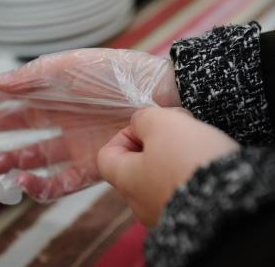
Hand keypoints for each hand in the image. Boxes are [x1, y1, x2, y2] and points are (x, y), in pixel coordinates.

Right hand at [0, 48, 180, 201]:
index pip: (18, 97)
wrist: (161, 96)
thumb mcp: (72, 67)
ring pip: (37, 158)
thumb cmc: (117, 75)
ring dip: (12, 162)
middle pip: (23, 127)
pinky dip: (41, 186)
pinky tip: (23, 182)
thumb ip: (35, 76)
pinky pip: (63, 181)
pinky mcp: (93, 166)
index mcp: (59, 94)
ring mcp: (77, 144)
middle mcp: (65, 120)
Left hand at [98, 108, 239, 225]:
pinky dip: (188, 171)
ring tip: (197, 142)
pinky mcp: (188, 218)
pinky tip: (205, 161)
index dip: (124, 134)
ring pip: (160, 174)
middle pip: (136, 163)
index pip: (106, 155)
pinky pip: (180, 188)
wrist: (231, 201)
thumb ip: (143, 119)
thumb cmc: (188, 160)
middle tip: (179, 128)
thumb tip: (141, 123)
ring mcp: (163, 213)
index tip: (149, 126)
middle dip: (155, 140)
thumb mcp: (161, 124)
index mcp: (125, 180)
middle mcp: (139, 202)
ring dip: (174, 153)